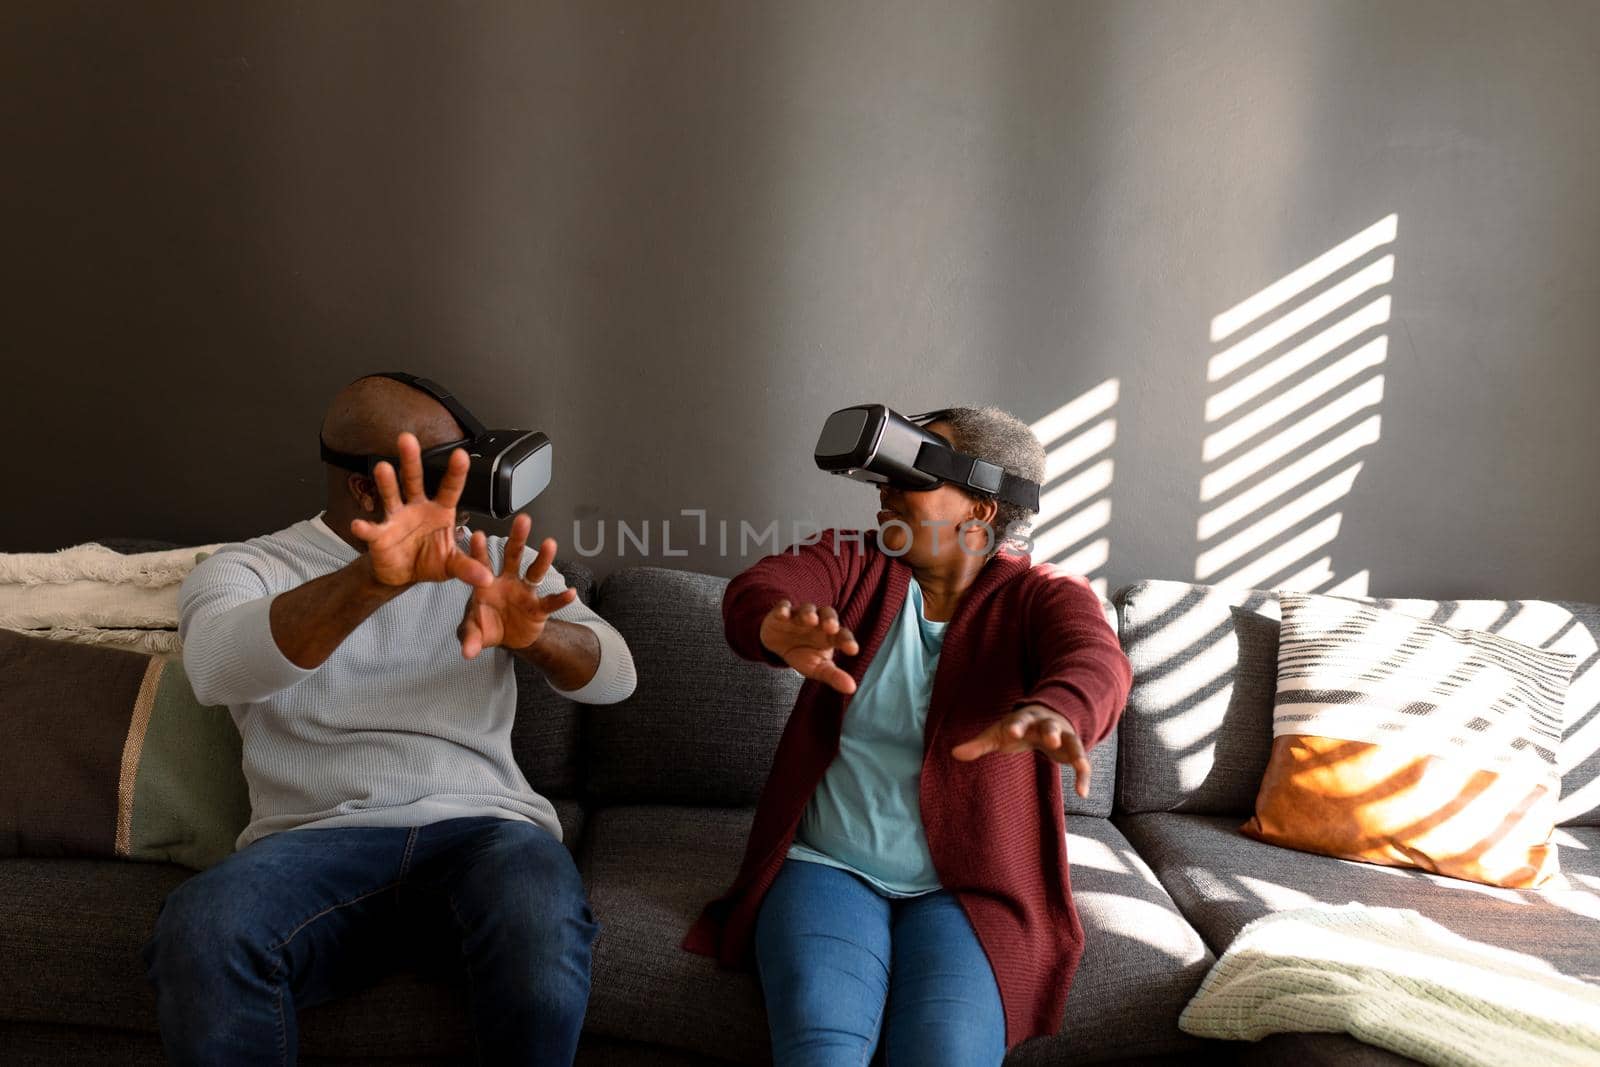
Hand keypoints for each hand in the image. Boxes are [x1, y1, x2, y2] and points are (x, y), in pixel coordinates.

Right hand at [350, 432, 494, 590]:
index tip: (461, 454)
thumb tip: (486, 578)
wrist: (404, 573)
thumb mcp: (452, 565)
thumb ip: (467, 567)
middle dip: (411, 460)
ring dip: (386, 482)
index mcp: (440, 511)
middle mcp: (417, 507)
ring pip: (391, 495)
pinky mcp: (380, 535)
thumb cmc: (430, 561)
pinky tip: (359, 525)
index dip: (455, 472)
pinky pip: (372, 530)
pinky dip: (365, 528)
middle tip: (407, 439)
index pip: (450, 488)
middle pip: (414, 480)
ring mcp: (397, 518)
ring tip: (383, 468)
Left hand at [457, 514, 577, 658]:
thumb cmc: (487, 626)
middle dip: (517, 538)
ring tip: (550, 544)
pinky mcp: (538, 607)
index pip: (481, 563)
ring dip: (542, 558)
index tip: (476, 534)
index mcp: (487, 583)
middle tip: (522, 520)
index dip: (478, 550)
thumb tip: (467, 652)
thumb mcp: (474, 632)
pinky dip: (560, 598)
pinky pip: (550, 602)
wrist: (508, 638)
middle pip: (512, 556)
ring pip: (534, 572)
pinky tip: (571, 593)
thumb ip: (470, 638)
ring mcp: (525, 592)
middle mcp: (508, 582)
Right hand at [759, 600, 859, 694]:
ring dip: (809, 613)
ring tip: (810, 619)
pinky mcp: (780, 613)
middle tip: (831, 628)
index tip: (853, 650)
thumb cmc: (803, 654)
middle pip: (828, 614)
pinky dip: (783, 610)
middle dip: (830, 619)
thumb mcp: (817, 668)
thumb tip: (852, 689)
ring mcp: (799, 616)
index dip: (847, 641)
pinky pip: (783, 608)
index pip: (842, 635)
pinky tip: (783, 614)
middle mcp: (817, 622)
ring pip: (807, 609)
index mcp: (830, 635)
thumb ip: (834, 676)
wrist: (777, 643)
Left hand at [950, 704, 1092, 797]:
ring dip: (1075, 750)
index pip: (1020, 721)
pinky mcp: (1073, 749)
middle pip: (1050, 725)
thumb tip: (954, 753)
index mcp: (1026, 719)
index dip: (1016, 726)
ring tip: (1078, 765)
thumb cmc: (1018, 728)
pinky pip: (1082, 763)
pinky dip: (1083, 776)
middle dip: (1051, 730)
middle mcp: (1048, 725)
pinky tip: (1082, 793)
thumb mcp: (999, 734)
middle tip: (1051, 737)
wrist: (1048, 715)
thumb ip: (979, 744)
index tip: (1010, 733)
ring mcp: (1064, 736)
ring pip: (1072, 741)